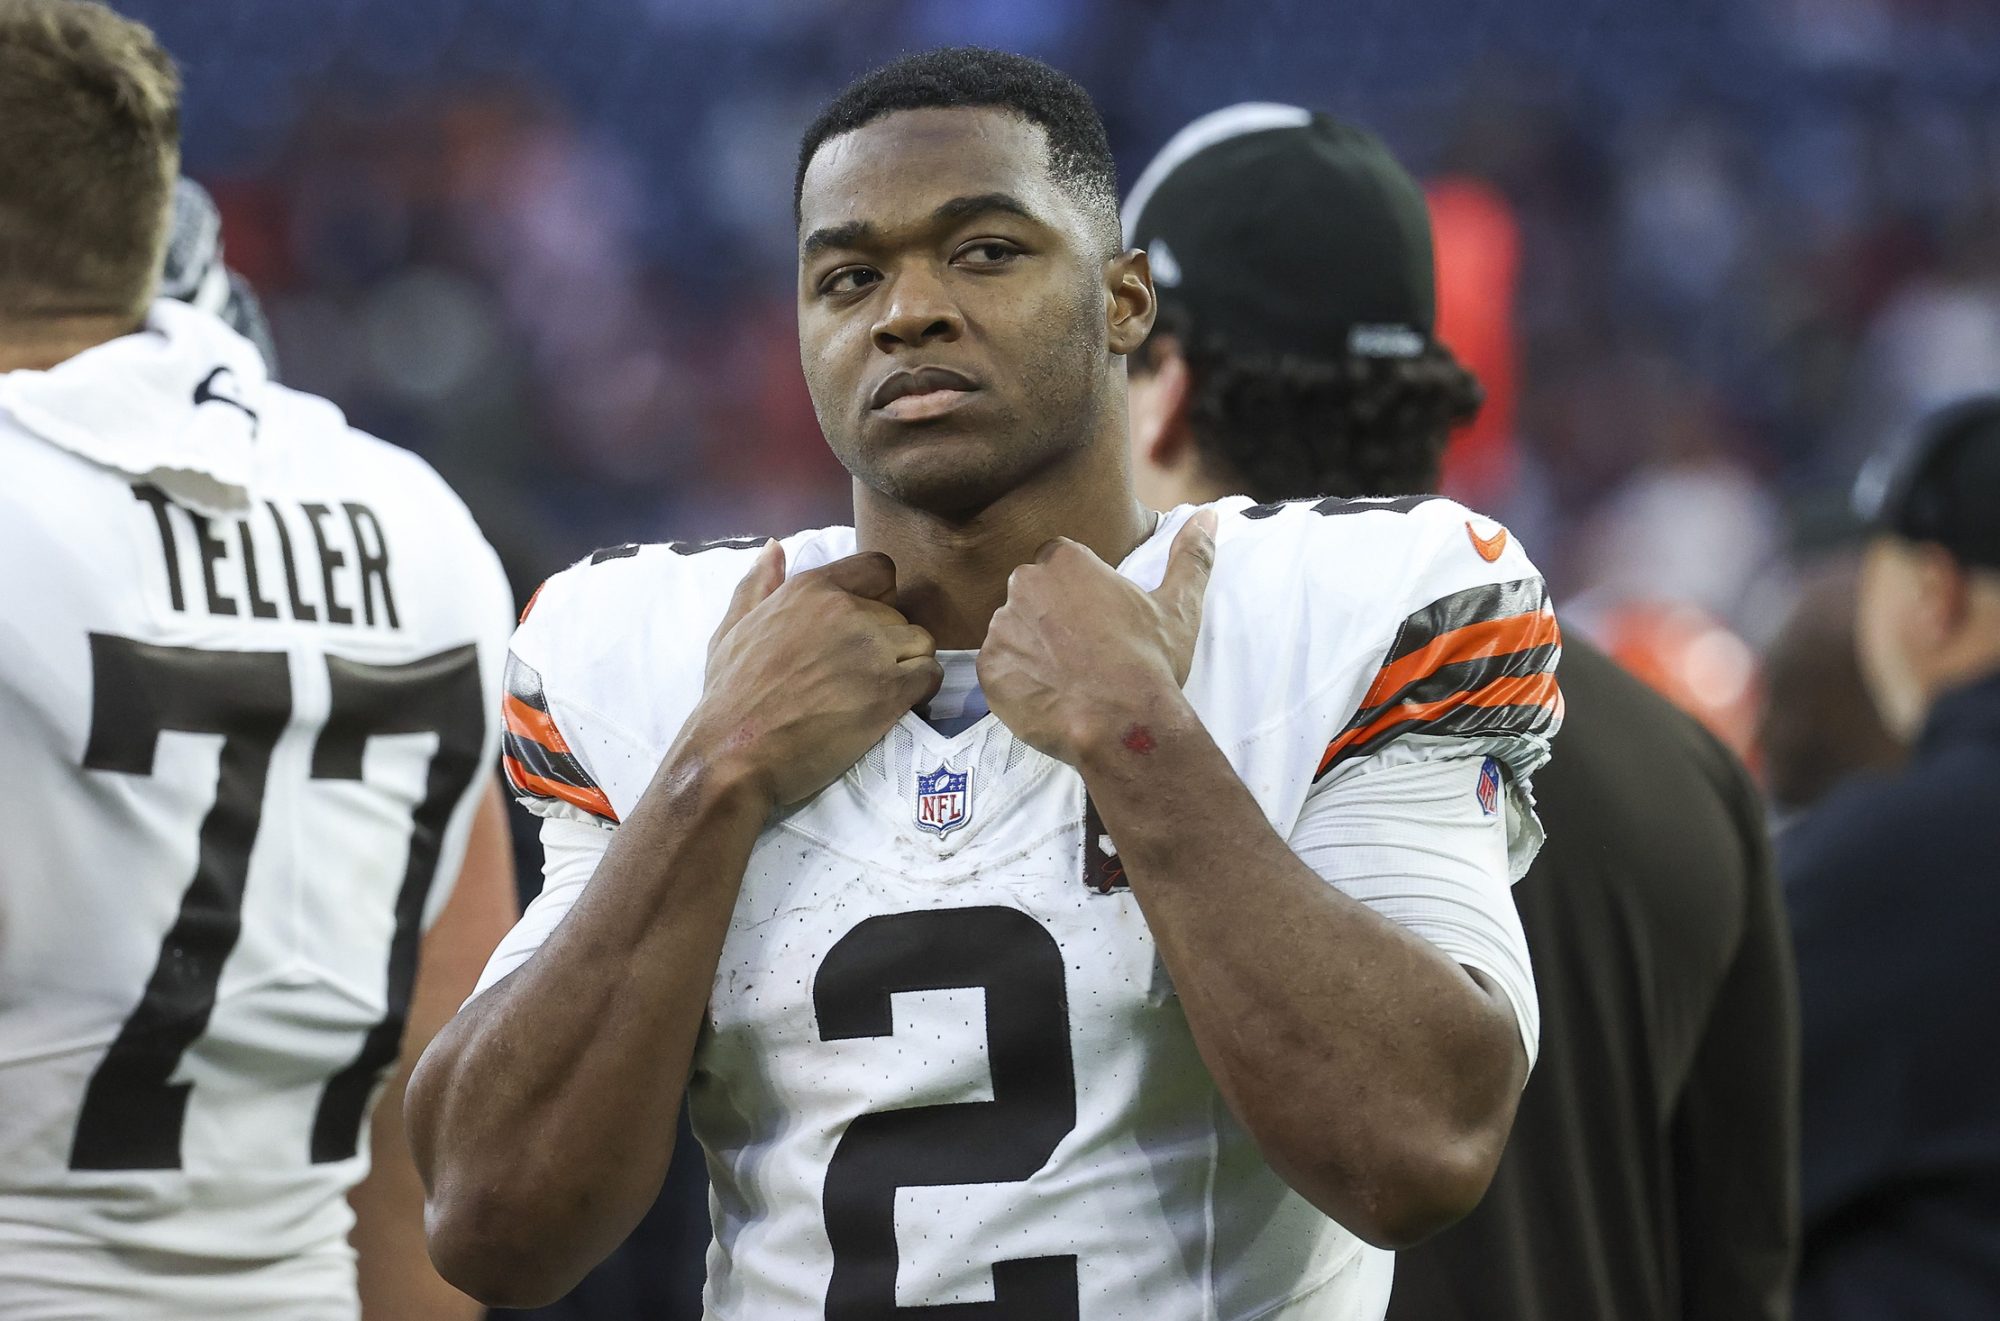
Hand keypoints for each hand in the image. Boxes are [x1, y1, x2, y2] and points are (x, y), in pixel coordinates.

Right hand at [687, 544, 941, 807]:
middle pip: (900, 615)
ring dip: (908, 666)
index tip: (863, 628)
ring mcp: (871, 650)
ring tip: (881, 692)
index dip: (880, 597)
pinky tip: (896, 707)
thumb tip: (774, 548)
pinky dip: (921, 692)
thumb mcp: (732, 629)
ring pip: (922, 643)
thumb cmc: (729, 696)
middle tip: (863, 675)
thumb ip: (758, 586)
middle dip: (889, 642)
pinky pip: (929, 676)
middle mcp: (847, 611)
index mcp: (812, 589)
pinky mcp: (889, 691)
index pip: (879, 570)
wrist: (734, 752)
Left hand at [978, 510, 1217, 765]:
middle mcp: (1024, 585)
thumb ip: (1190, 557)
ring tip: (1066, 678)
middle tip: (1082, 651)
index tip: (1095, 618)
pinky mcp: (987, 668)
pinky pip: (998, 667)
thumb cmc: (1150, 661)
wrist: (1120, 723)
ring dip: (1031, 648)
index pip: (1058, 562)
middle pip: (1031, 594)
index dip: (1076, 591)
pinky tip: (1047, 696)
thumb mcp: (1178, 607)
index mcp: (1065, 561)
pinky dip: (1016, 680)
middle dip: (1050, 617)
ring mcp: (1001, 627)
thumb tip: (1209, 517)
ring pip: (1013, 630)